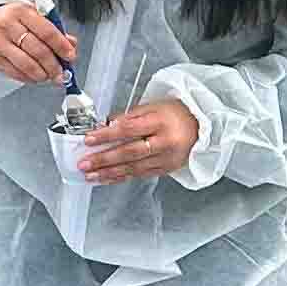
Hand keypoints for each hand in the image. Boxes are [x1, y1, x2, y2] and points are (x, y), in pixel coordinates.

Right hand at [0, 0, 75, 87]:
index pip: (47, 31)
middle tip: (61, 72)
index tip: (70, 56)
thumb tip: (71, 43)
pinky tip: (35, 77)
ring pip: (27, 64)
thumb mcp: (30, 16)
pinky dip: (29, 78)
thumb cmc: (9, 21)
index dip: (61, 46)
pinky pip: (16, 72)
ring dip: (42, 74)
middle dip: (54, 65)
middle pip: (38, 50)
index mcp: (22, 11)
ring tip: (49, 76)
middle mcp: (8, 25)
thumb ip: (51, 28)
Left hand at [74, 99, 199, 183]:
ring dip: (109, 173)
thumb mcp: (154, 106)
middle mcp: (164, 143)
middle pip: (129, 152)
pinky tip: (106, 179)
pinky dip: (121, 177)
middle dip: (103, 159)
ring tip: (90, 175)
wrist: (202, 127)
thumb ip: (130, 116)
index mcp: (160, 122)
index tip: (89, 139)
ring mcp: (166, 159)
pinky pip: (139, 175)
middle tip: (84, 163)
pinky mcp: (166, 169)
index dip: (107, 135)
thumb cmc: (175, 114)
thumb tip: (106, 125)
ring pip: (133, 168)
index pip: (129, 130)